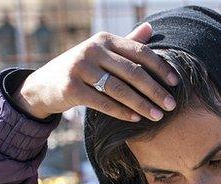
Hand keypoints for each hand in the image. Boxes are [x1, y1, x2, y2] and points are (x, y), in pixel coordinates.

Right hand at [12, 23, 177, 121]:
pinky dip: (121, 112)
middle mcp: (92, 50)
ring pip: (119, 88)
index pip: (139, 51)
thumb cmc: (82, 69)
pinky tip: (135, 119)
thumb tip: (151, 28)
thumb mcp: (102, 52)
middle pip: (132, 71)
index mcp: (105, 39)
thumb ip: (126, 43)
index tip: (175, 83)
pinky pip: (102, 102)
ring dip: (142, 104)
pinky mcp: (71, 88)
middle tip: (171, 105)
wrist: (44, 84)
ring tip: (158, 116)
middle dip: (155, 90)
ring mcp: (80, 68)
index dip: (160, 67)